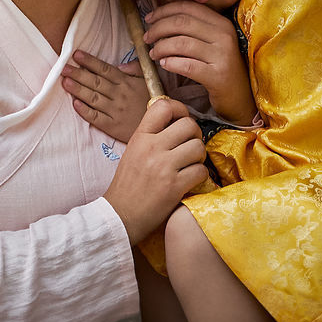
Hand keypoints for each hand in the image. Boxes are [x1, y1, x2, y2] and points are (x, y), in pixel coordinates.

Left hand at [63, 50, 148, 142]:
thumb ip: (136, 70)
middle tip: (63, 67)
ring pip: (93, 98)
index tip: (76, 55)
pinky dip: (85, 111)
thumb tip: (121, 65)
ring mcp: (115, 111)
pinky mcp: (112, 126)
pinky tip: (75, 104)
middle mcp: (119, 95)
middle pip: (95, 82)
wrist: (161, 129)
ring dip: (78, 89)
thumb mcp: (149, 82)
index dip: (89, 62)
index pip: (105, 69)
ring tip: (65, 82)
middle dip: (78, 73)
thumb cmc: (153, 103)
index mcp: (127, 83)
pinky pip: (96, 117)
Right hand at [103, 98, 206, 243]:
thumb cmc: (128, 184)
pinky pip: (201, 170)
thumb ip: (151, 135)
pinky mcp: (175, 186)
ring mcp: (164, 166)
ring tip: (190, 163)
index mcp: (140, 137)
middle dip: (195, 134)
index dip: (179, 109)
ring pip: (198, 146)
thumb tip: (174, 120)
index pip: (163, 106)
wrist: (120, 215)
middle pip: (188, 124)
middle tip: (189, 144)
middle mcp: (152, 147)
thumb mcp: (133, 151)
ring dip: (199, 156)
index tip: (181, 119)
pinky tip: (190, 179)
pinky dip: (200, 175)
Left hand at [144, 1, 255, 125]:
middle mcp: (224, 35)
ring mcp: (223, 56)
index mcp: (221, 23)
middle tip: (147, 38)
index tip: (149, 19)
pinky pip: (188, 66)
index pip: (188, 8)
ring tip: (154, 54)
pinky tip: (164, 65)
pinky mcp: (218, 76)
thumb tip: (152, 23)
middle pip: (182, 23)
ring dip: (161, 47)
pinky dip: (171, 63)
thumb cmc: (218, 68)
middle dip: (158, 28)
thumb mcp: (208, 45)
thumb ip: (187, 32)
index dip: (164, 10)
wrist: (240, 97)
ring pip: (182, 43)